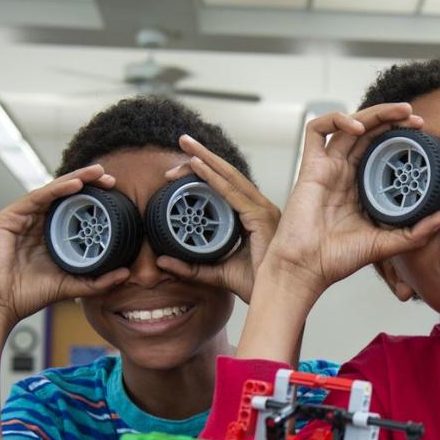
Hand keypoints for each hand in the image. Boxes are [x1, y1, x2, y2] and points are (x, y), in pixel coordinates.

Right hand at [0, 165, 129, 332]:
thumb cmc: (29, 294)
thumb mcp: (71, 286)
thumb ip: (98, 281)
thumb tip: (126, 274)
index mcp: (51, 235)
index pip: (75, 210)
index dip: (95, 201)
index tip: (117, 195)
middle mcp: (38, 222)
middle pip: (66, 196)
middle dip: (89, 184)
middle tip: (111, 178)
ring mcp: (24, 217)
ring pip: (53, 191)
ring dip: (76, 179)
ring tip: (97, 173)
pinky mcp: (10, 217)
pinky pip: (37, 198)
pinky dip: (56, 189)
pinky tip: (75, 184)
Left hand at [156, 134, 281, 302]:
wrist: (278, 299)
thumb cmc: (257, 284)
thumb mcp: (215, 273)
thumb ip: (190, 268)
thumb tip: (162, 261)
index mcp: (252, 216)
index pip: (225, 187)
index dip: (202, 174)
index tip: (177, 171)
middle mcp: (259, 208)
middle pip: (228, 176)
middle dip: (204, 157)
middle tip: (183, 139)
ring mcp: (263, 210)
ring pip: (230, 178)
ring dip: (206, 160)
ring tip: (186, 145)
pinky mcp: (262, 217)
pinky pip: (233, 193)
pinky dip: (214, 178)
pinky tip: (198, 167)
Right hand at [263, 103, 439, 298]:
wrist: (306, 269)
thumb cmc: (337, 259)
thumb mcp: (385, 245)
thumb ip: (415, 233)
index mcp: (361, 187)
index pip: (381, 150)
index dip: (399, 137)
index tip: (421, 134)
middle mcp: (344, 173)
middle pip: (368, 132)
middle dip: (391, 118)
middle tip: (414, 116)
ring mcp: (326, 167)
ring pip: (348, 125)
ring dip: (373, 113)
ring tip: (397, 112)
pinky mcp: (309, 167)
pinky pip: (316, 130)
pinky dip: (336, 119)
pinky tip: (357, 126)